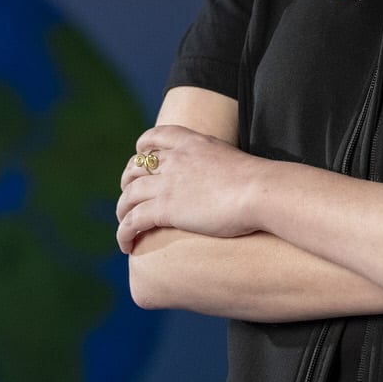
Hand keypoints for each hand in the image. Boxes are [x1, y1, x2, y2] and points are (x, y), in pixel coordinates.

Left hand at [116, 124, 268, 252]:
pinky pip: (133, 221)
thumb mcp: (233, 160)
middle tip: (130, 198)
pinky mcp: (165, 208)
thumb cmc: (258, 182)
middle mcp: (174, 159)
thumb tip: (228, 178)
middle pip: (136, 167)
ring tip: (125, 226)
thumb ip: (219, 164)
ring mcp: (167, 183)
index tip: (139, 156)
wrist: (260, 191)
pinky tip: (126, 245)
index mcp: (191, 143)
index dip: (142, 147)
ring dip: (122, 211)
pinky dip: (124, 233)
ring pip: (129, 195)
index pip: (155, 136)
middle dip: (128, 182)